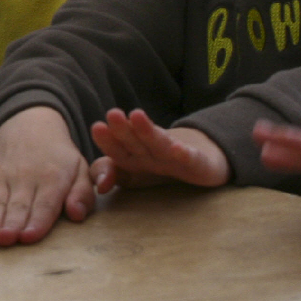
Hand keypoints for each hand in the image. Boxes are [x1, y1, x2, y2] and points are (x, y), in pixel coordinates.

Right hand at [0, 106, 98, 245]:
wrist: (31, 130)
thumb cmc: (60, 161)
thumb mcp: (81, 170)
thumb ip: (83, 194)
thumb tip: (76, 214)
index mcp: (53, 177)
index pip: (45, 204)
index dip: (37, 221)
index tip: (29, 237)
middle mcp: (25, 176)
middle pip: (18, 205)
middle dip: (12, 224)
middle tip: (6, 240)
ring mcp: (2, 176)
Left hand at [89, 109, 230, 191]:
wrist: (203, 160)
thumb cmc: (161, 165)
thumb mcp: (132, 174)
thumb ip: (110, 173)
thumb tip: (99, 187)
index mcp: (135, 155)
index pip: (119, 149)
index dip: (108, 140)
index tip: (97, 127)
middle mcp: (153, 152)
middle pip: (136, 141)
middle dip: (124, 129)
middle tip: (112, 113)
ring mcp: (174, 156)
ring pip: (159, 143)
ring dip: (148, 131)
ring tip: (136, 115)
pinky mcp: (197, 162)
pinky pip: (190, 158)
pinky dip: (184, 153)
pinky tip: (178, 148)